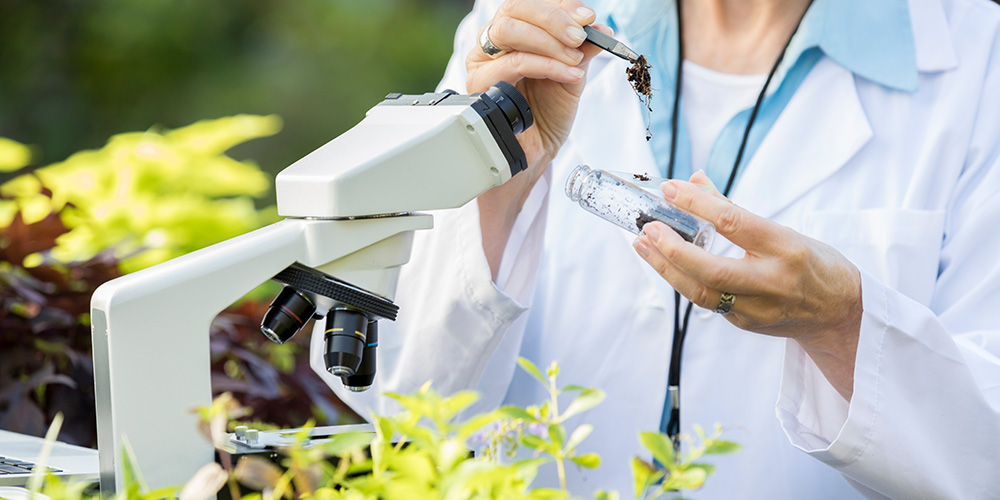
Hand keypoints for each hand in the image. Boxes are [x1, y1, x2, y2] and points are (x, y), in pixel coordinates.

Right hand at [469, 0, 610, 277]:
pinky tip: (569, 76)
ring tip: (575, 61)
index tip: (588, 18)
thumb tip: (603, 28)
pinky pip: (511, 65)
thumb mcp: (573, 74)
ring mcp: (481, 64)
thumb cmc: (547, 115)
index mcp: (512, 36)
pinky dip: (546, 65)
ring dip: (549, 42)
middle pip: (512, 11)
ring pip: (508, 32)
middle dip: (552, 19)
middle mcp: (491, 46)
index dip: (558, 7)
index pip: (527, 5)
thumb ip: (583, 49)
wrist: (536, 153)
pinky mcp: (480, 87)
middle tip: (581, 35)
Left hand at [633, 171, 862, 399]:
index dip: (698, 204)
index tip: (671, 189)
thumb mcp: (784, 230)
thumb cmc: (812, 263)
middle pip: (713, 269)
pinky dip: (682, 281)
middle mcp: (772, 281)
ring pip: (701, 292)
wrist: (839, 313)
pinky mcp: (744, 324)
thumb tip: (694, 180)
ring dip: (666, 268)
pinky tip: (663, 264)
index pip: (734, 223)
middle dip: (674, 249)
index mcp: (786, 248)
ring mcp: (757, 308)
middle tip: (649, 227)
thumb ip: (734, 209)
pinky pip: (707, 301)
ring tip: (643, 245)